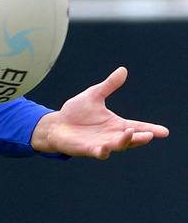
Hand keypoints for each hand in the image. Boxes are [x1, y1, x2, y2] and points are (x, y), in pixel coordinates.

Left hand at [31, 66, 168, 158]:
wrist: (57, 124)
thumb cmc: (76, 112)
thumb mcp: (94, 95)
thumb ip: (109, 85)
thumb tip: (123, 70)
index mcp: (115, 124)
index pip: (137, 127)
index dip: (150, 129)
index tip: (164, 131)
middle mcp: (111, 136)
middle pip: (130, 139)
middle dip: (140, 137)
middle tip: (150, 134)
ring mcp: (101, 144)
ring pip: (116, 146)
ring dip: (124, 141)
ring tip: (130, 133)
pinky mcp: (88, 149)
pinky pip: (98, 153)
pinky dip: (102, 151)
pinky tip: (105, 148)